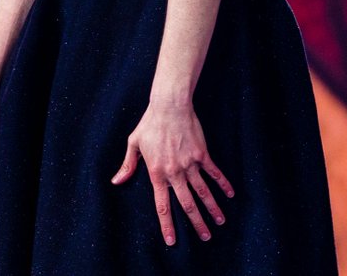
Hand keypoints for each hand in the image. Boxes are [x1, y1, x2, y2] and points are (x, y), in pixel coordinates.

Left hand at [111, 101, 233, 245]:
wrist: (170, 106)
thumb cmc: (150, 123)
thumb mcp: (134, 143)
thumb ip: (128, 165)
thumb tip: (117, 181)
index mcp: (157, 173)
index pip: (163, 206)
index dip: (168, 225)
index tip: (172, 240)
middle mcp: (174, 172)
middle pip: (187, 203)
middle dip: (196, 222)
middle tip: (205, 237)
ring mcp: (190, 163)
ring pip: (203, 191)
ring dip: (212, 208)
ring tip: (220, 221)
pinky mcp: (202, 153)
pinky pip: (213, 172)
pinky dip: (222, 184)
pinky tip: (229, 194)